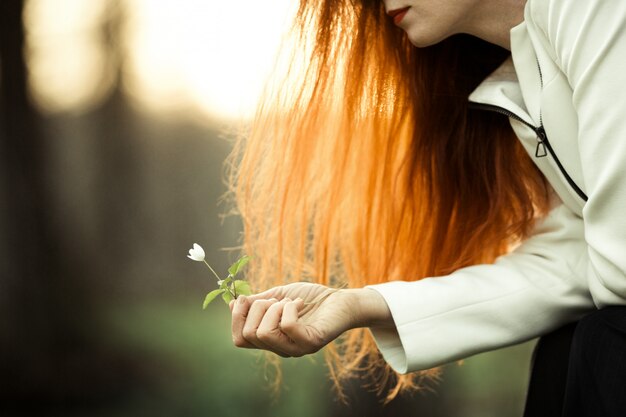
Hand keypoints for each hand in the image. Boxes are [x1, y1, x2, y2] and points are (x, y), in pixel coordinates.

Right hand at [229, 282, 363, 357]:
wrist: (341, 300)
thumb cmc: (310, 298)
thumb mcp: (277, 296)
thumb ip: (257, 302)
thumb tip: (232, 304)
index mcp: (270, 339)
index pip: (239, 339)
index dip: (236, 317)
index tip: (246, 298)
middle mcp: (280, 348)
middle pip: (248, 335)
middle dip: (257, 308)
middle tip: (276, 300)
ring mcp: (295, 348)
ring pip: (264, 333)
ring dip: (273, 308)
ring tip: (289, 302)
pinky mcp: (311, 342)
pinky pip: (288, 326)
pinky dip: (289, 308)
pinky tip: (300, 304)